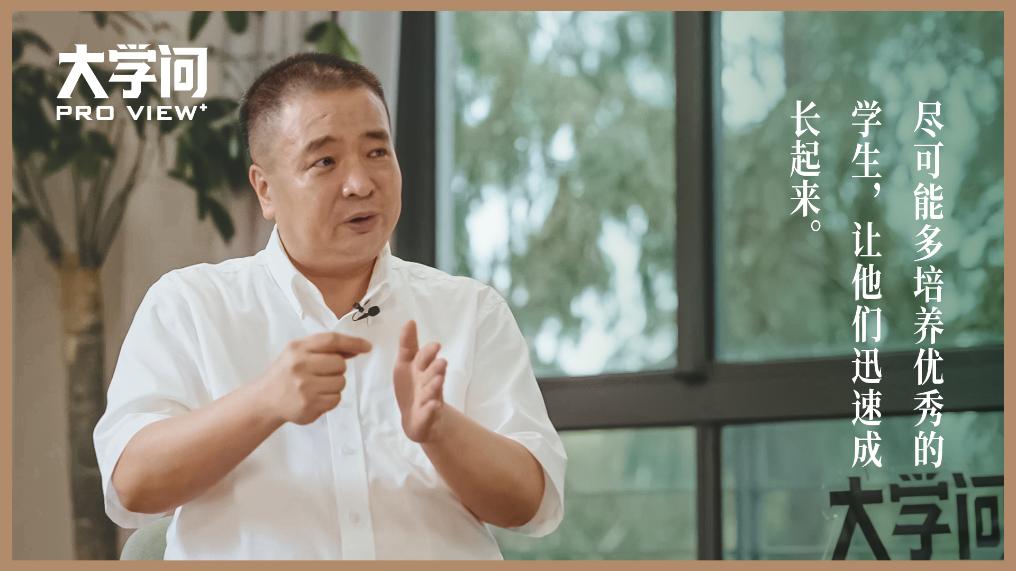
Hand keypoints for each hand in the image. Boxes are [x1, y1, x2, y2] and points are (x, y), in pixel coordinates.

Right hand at [256, 332, 371, 424]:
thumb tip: (356, 349)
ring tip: (317, 386)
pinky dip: (330, 399)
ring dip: (334, 385)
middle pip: (340, 363)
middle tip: (322, 373)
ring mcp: (304, 387)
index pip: (332, 340)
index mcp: (297, 348)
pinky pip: (336, 399)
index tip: (367, 347)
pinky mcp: (308, 405)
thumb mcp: (298, 353)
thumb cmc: (286, 373)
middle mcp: (300, 366)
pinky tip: (315, 397)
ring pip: (341, 382)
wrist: (264, 400)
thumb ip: (325, 349)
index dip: (353, 342)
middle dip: (337, 369)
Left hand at [394, 320, 447, 442]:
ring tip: (437, 381)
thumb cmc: (411, 385)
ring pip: (432, 391)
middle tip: (441, 362)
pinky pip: (429, 412)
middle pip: (432, 372)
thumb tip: (410, 320)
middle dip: (436, 367)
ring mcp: (428, 398)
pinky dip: (431, 409)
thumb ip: (407, 343)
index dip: (429, 352)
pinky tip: (433, 405)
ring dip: (435, 385)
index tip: (436, 345)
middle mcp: (427, 381)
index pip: (424, 356)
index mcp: (421, 367)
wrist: (417, 417)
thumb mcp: (405, 363)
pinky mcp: (427, 414)